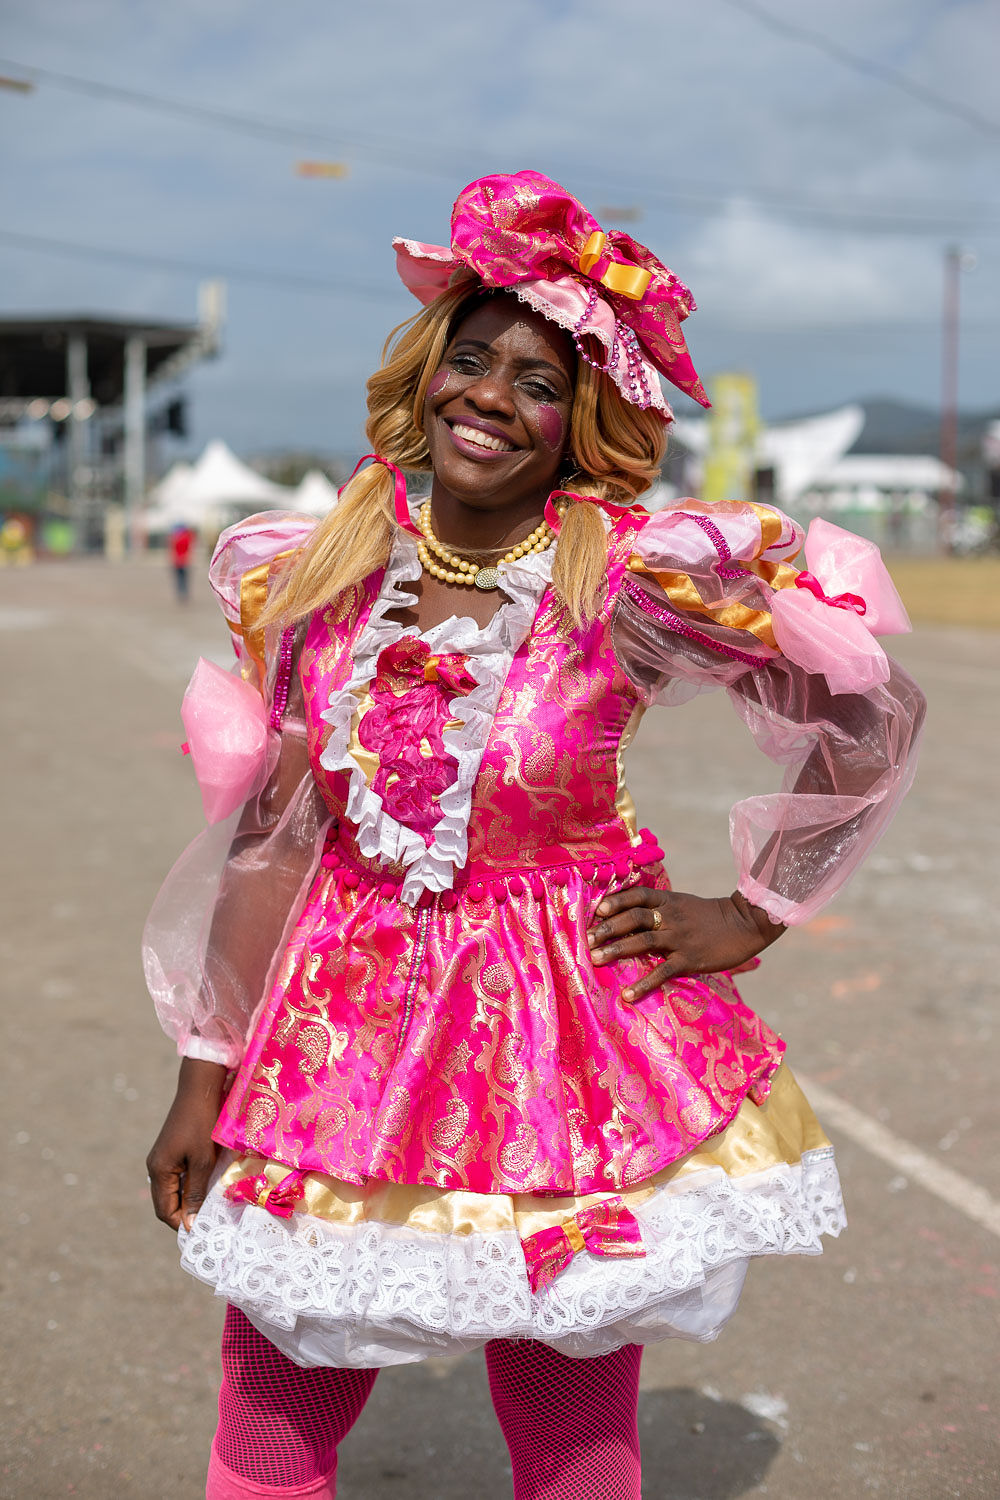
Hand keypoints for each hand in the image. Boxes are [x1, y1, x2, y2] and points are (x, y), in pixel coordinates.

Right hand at [146, 1057, 227, 1230]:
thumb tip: (189, 1225)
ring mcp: (163, 1158)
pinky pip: (179, 1177)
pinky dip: (191, 1186)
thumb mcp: (202, 1161)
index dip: (182, 1224)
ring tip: (211, 1208)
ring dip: (190, 1200)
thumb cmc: (202, 1124)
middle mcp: (156, 1167)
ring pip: (174, 1190)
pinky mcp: (173, 1150)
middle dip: (186, 1215)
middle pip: (167, 1202)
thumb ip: (196, 1193)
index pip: (165, 1211)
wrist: (200, 1088)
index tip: (203, 1233)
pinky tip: (208, 1187)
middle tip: (209, 1224)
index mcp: (159, 1171)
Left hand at [588, 887, 784, 1002]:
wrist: (745, 924)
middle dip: (608, 927)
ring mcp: (679, 937)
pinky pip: (663, 971)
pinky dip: (644, 983)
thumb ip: (660, 907)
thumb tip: (631, 915)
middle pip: (634, 917)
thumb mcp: (684, 904)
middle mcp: (670, 916)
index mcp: (669, 900)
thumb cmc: (711, 916)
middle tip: (587, 938)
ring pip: (642, 941)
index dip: (616, 900)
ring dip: (616, 949)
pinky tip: (628, 995)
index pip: (638, 895)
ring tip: (595, 959)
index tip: (596, 909)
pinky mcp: (690, 959)